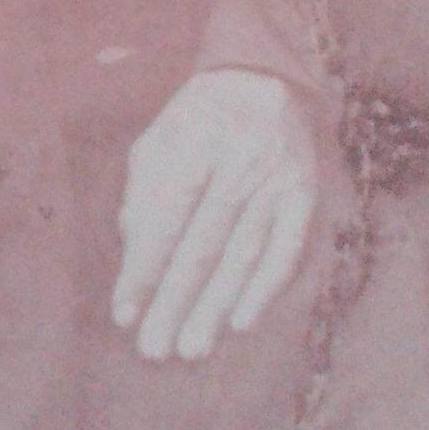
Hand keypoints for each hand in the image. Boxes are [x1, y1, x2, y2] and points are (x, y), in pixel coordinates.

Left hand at [112, 68, 319, 361]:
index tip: (124, 314)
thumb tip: (134, 254)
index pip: (165, 215)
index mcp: (194, 140)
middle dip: (176, 300)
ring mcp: (276, 179)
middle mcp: (238, 160)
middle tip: (155, 348)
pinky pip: (286, 250)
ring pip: (243, 253)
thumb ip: (143, 193)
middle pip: (203, 242)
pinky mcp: (305, 195)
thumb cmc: (196, 121)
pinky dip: (264, 288)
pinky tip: (241, 322)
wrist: (261, 81)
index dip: (143, 268)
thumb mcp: (159, 140)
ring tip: (192, 347)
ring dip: (216, 306)